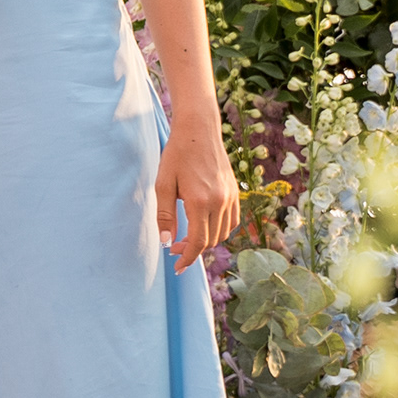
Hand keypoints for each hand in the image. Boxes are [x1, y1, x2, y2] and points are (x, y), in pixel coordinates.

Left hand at [154, 120, 240, 269]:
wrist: (199, 130)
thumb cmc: (177, 154)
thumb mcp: (163, 184)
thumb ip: (165, 215)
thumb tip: (166, 242)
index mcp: (200, 201)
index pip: (197, 242)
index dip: (187, 258)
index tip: (177, 267)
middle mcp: (220, 202)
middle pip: (210, 241)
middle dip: (192, 250)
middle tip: (173, 248)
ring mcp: (231, 197)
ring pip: (223, 233)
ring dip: (206, 241)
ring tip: (187, 238)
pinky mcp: (235, 192)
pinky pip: (232, 221)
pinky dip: (220, 230)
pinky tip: (204, 226)